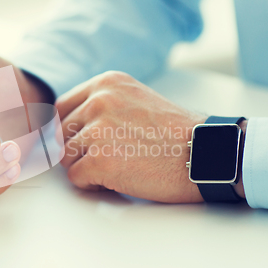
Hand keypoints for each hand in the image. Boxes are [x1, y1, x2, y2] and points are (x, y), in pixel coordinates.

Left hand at [56, 71, 210, 202]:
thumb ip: (102, 106)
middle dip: (78, 150)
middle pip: (61, 134)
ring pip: (66, 157)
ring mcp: (98, 130)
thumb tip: (64, 127)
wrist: (206, 153)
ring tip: (116, 167)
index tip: (79, 142)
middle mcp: (99, 101)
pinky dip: (92, 184)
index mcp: (106, 83)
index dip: (67, 129)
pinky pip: (76, 178)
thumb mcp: (135, 100)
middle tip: (105, 158)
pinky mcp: (100, 160)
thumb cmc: (175, 132)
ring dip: (85, 167)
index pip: (61, 107)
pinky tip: (117, 179)